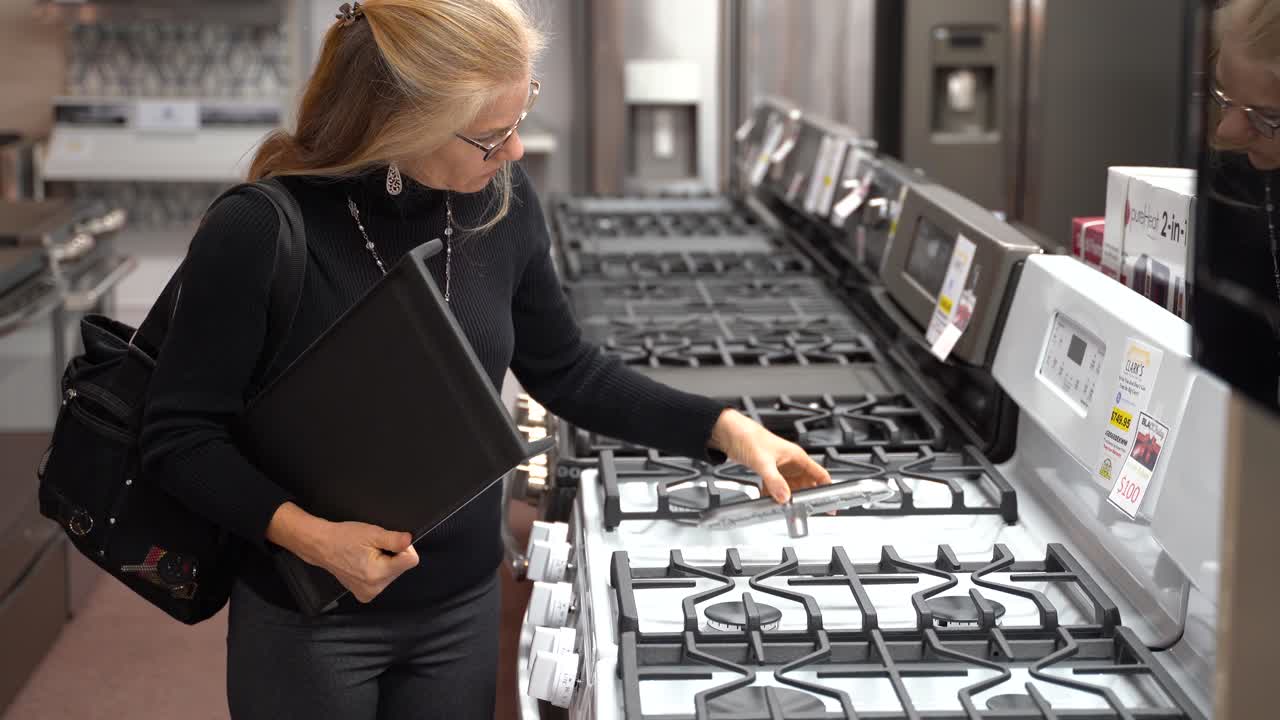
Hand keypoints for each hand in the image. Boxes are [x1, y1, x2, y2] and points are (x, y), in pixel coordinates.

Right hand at [267, 502, 419, 602]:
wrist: (323, 546)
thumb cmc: (343, 538)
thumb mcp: (372, 533)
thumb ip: (394, 539)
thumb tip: (410, 540)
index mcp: (378, 573)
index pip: (411, 560)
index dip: (404, 548)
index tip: (390, 543)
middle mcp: (374, 587)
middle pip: (402, 568)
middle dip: (392, 555)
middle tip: (374, 548)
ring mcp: (369, 593)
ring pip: (393, 574)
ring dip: (385, 563)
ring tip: (367, 555)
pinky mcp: (365, 595)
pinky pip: (382, 580)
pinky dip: (378, 570)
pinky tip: (364, 564)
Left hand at [709, 409, 831, 502]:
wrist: (728, 432)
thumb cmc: (748, 436)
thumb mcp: (763, 461)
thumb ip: (774, 481)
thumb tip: (784, 497)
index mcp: (797, 456)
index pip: (820, 475)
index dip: (828, 489)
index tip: (831, 504)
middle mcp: (791, 463)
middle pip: (807, 485)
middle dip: (807, 499)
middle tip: (807, 512)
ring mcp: (780, 468)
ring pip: (791, 488)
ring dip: (790, 499)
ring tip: (789, 511)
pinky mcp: (768, 472)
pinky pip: (776, 488)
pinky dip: (775, 497)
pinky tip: (771, 504)